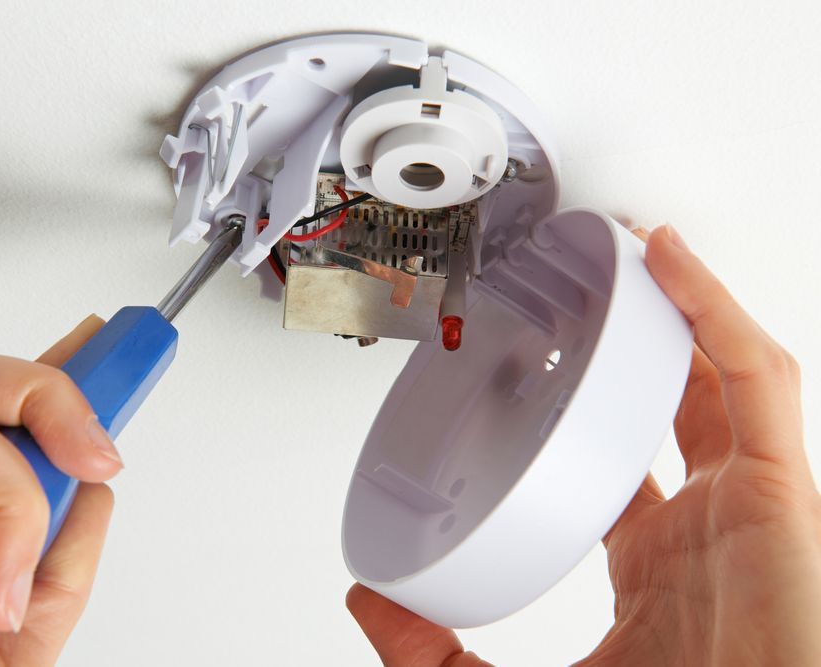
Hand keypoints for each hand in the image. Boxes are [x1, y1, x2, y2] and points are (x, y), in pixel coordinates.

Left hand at [347, 225, 820, 665]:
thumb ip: (434, 657)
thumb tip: (367, 603)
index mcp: (654, 565)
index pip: (618, 468)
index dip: (583, 419)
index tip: (540, 382)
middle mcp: (705, 526)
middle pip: (672, 406)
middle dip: (640, 345)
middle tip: (591, 292)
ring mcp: (749, 507)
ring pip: (721, 378)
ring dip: (679, 308)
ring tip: (630, 251)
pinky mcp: (784, 497)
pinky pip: (758, 382)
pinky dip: (716, 313)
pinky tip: (671, 262)